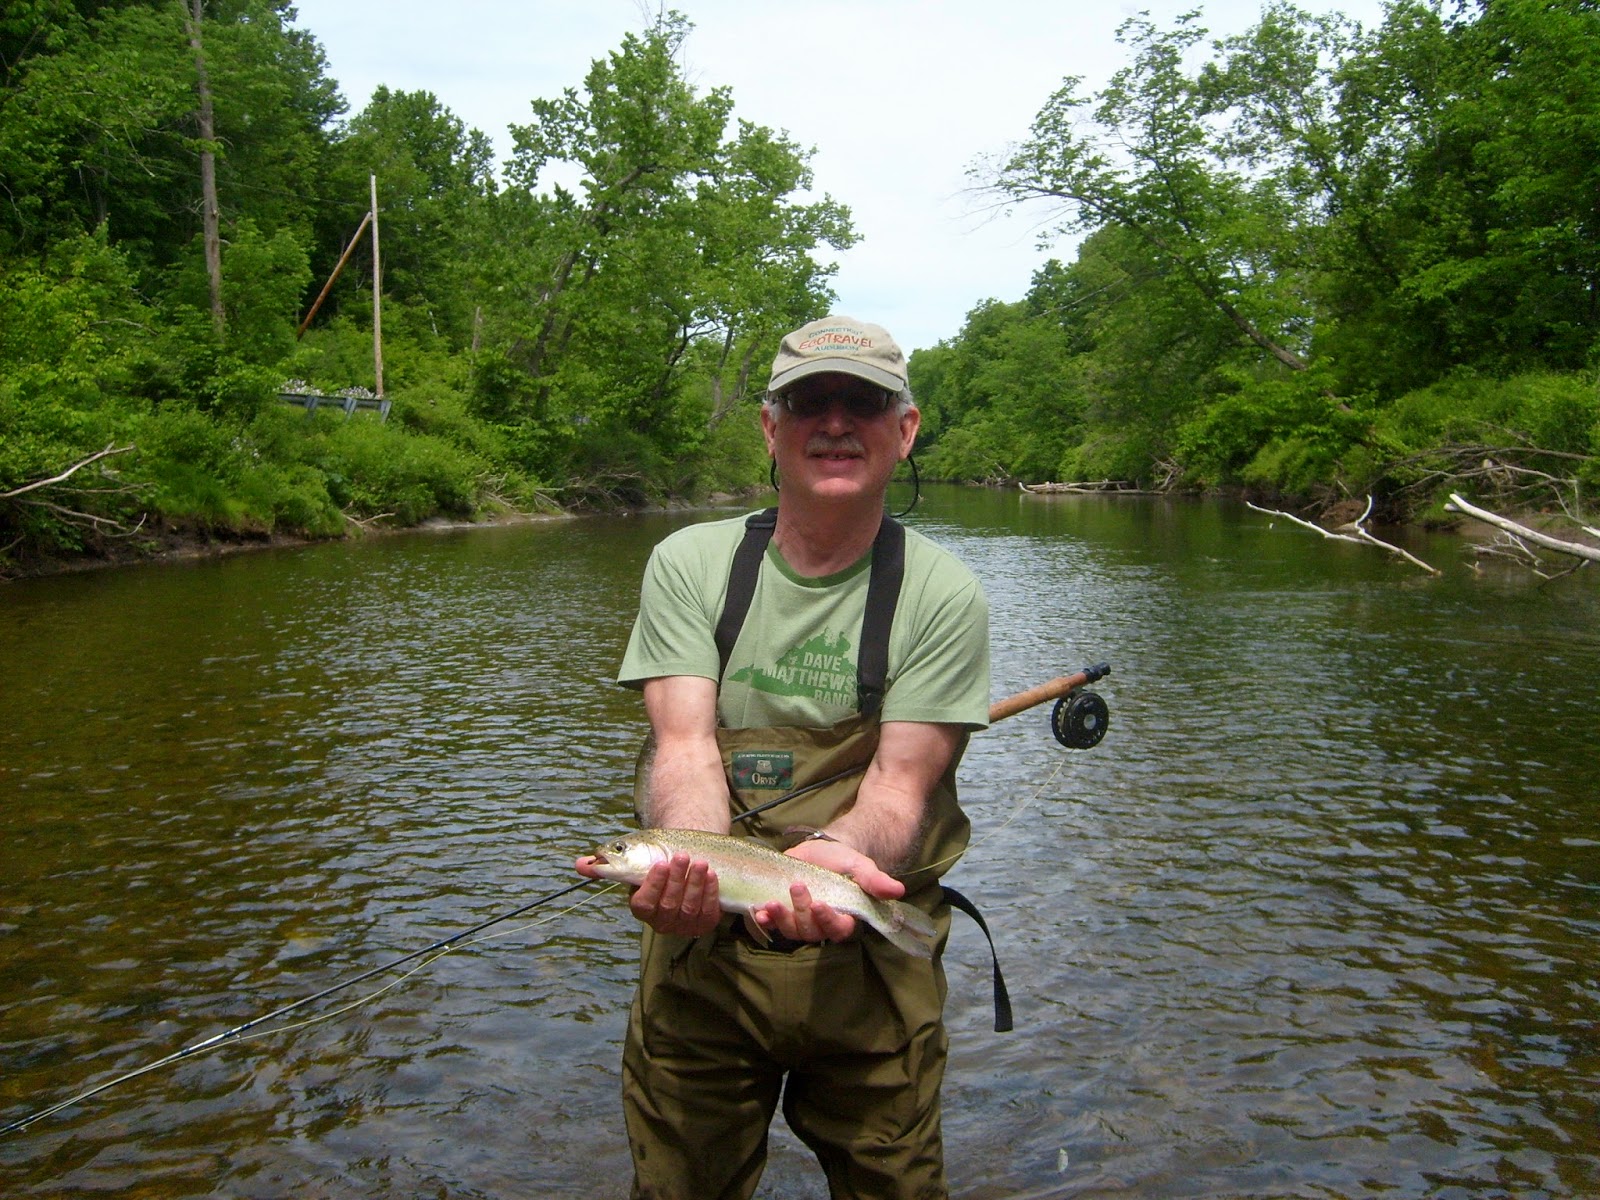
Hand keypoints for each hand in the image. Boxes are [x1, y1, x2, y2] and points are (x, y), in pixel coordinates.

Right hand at [576, 850, 721, 937]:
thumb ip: (608, 865)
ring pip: (689, 909)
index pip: (644, 904)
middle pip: (669, 906)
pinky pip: (709, 911)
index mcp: (642, 908)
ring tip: (700, 863)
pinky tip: (711, 874)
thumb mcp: (633, 859)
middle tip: (682, 857)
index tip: (662, 864)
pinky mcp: (704, 922)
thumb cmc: (654, 860)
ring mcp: (684, 924)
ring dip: (695, 885)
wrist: (683, 860)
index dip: (654, 886)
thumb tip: (580, 864)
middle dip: (677, 881)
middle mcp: (661, 921)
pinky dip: (710, 892)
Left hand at [750, 838, 903, 944]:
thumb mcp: (859, 865)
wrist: (818, 849)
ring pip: (791, 930)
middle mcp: (820, 924)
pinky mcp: (780, 912)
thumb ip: (874, 880)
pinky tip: (758, 910)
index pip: (838, 929)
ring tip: (771, 902)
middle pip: (811, 931)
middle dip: (802, 912)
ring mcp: (799, 921)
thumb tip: (898, 890)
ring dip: (780, 918)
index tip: (820, 904)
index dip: (828, 920)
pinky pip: (771, 923)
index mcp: (843, 917)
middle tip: (797, 887)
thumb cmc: (842, 860)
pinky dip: (764, 919)